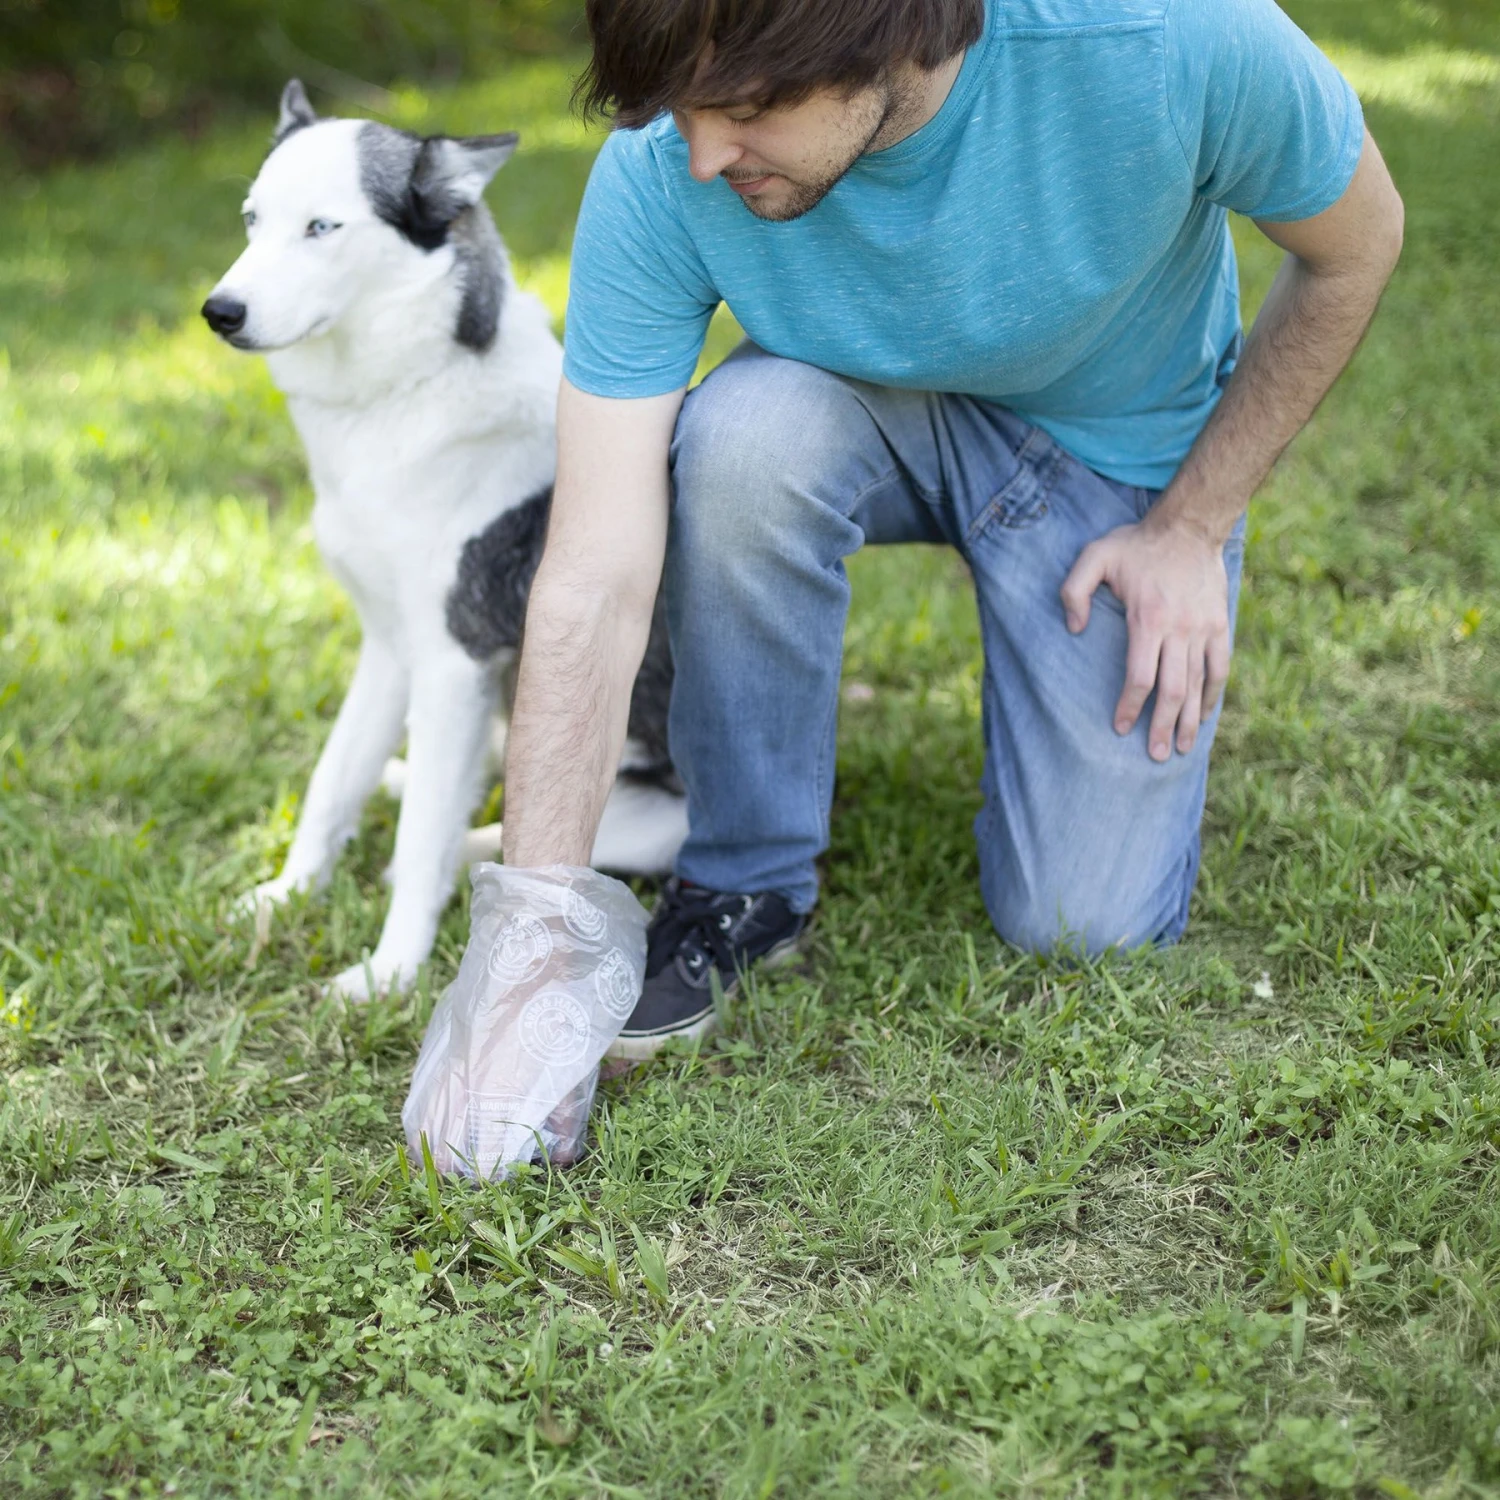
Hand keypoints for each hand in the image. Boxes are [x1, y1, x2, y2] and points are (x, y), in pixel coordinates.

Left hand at [1060, 514, 1231, 761]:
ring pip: (1199, 685)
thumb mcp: (1094, 555)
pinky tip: (1203, 718)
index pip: (1141, 676)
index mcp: (1149, 619)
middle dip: (1161, 725)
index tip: (1121, 728)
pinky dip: (1213, 696)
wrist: (1189, 527)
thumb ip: (1074, 590)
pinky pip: (1220, 668)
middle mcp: (1180, 630)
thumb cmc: (1136, 545)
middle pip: (1173, 690)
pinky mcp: (1219, 626)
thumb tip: (1074, 629)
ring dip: (1189, 720)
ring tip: (1179, 748)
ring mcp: (1204, 630)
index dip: (1131, 706)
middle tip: (1153, 755)